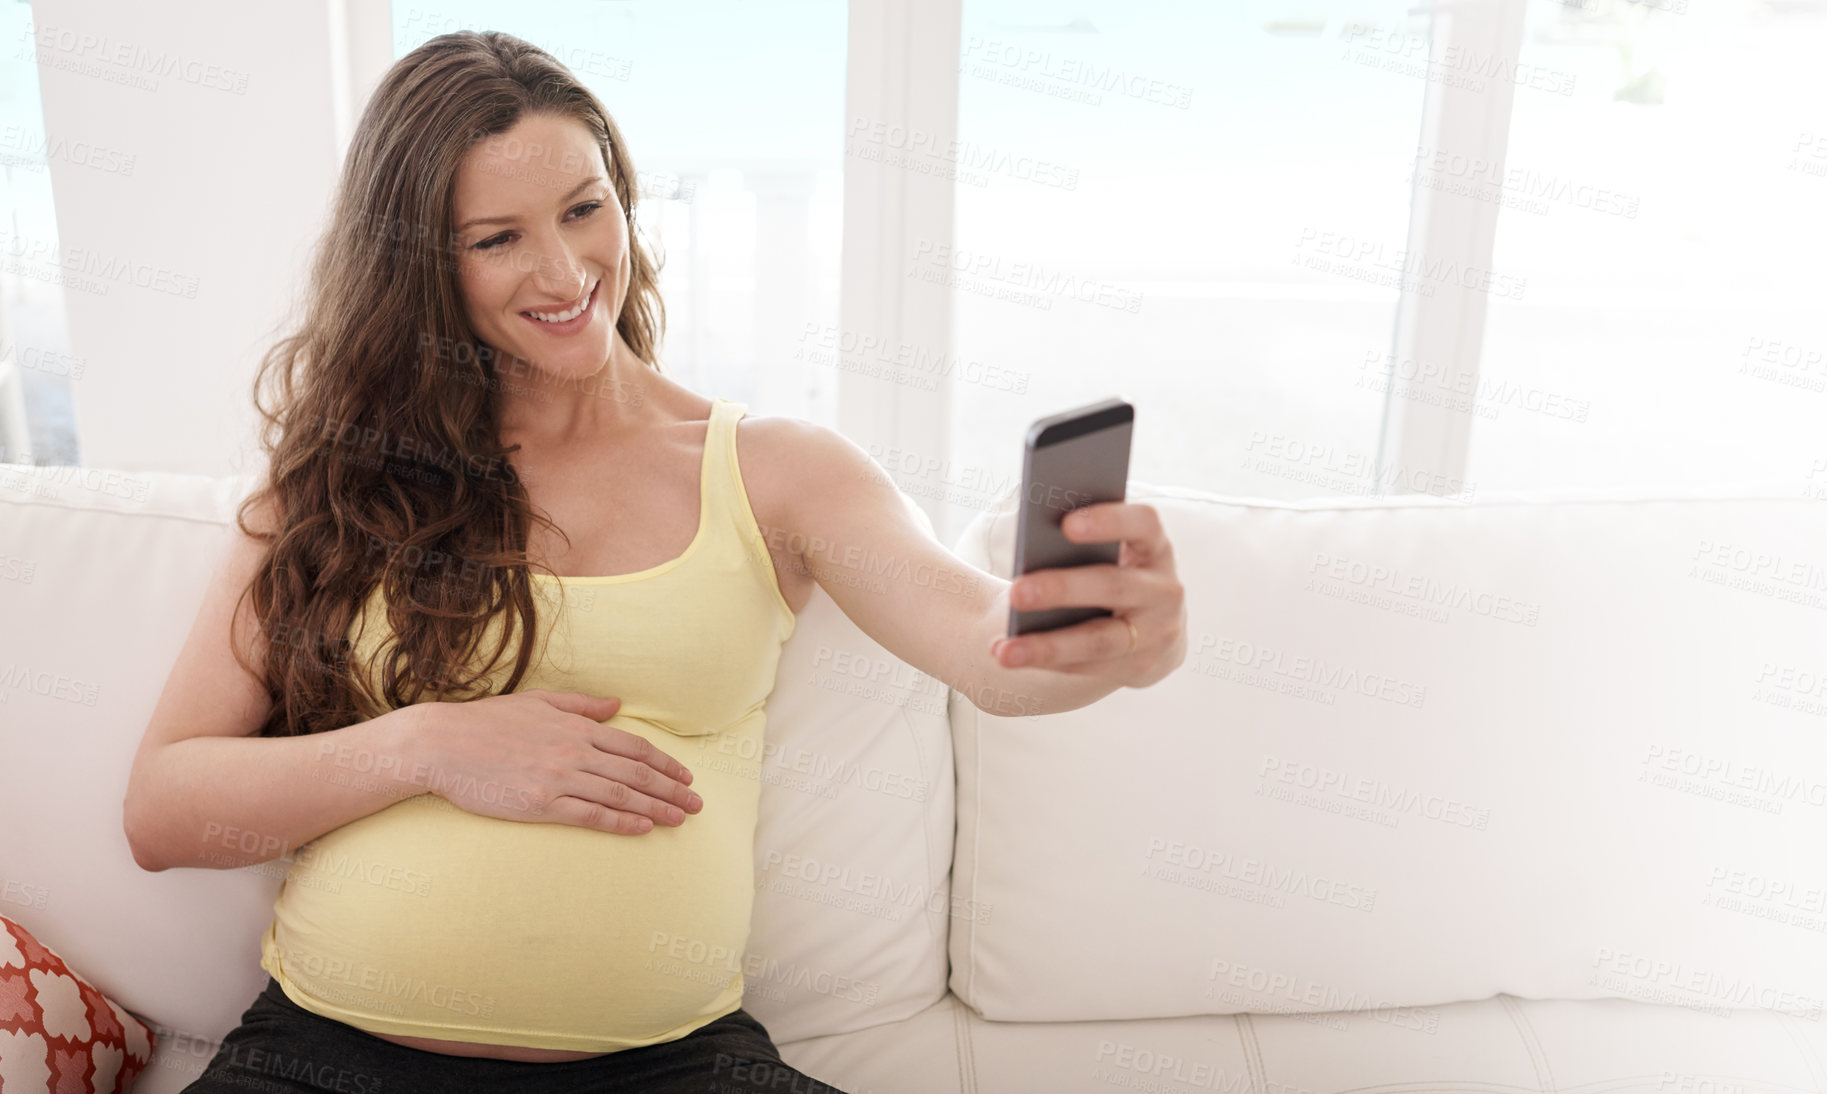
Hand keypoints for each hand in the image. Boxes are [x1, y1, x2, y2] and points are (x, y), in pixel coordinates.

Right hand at [416, 689, 702, 834]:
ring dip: (656, 808)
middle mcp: (574, 753)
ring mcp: (558, 779)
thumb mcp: (538, 702)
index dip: (665, 763)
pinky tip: (642, 829)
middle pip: (636, 774)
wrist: (441, 745)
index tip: (686, 776)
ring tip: (680, 819)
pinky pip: (590, 816)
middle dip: (672, 789)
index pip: (633, 748)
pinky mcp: (540, 805)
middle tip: (697, 804)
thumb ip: (581, 705)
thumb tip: (617, 705)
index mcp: (576, 728)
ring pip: (620, 796)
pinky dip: (621, 823)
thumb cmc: (486, 722)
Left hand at [989, 501, 1186, 685]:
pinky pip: (1088, 667)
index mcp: (1154, 546)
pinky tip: (1010, 656)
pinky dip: (1047, 662)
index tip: (1065, 524)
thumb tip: (1029, 542)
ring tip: (1003, 649)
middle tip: (1017, 592)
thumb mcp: (1112, 550)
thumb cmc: (1115, 572)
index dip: (1109, 521)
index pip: (1143, 524)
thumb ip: (1079, 540)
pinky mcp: (1139, 667)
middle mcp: (1163, 590)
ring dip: (1048, 646)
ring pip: (1099, 641)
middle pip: (1113, 586)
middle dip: (1063, 590)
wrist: (1156, 626)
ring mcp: (1156, 632)